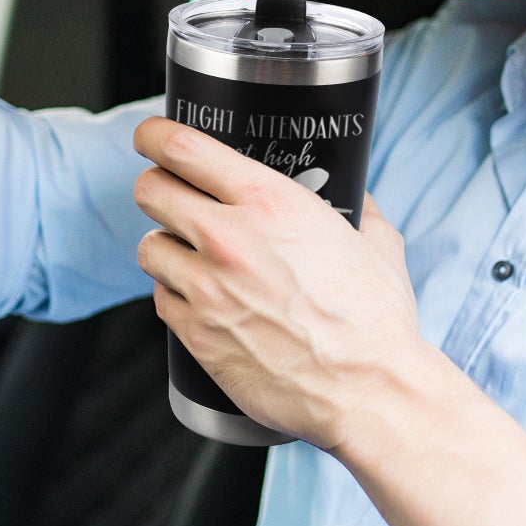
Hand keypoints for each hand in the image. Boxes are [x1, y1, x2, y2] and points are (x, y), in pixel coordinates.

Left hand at [132, 117, 438, 451]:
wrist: (366, 390)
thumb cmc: (375, 320)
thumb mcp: (377, 245)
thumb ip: (360, 211)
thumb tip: (358, 199)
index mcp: (270, 201)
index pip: (182, 147)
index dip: (155, 135)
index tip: (152, 136)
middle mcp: (228, 238)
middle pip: (151, 191)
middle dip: (157, 188)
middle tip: (169, 195)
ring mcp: (206, 288)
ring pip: (148, 246)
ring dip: (166, 246)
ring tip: (189, 255)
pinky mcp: (196, 333)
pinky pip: (160, 299)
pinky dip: (175, 294)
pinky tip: (200, 298)